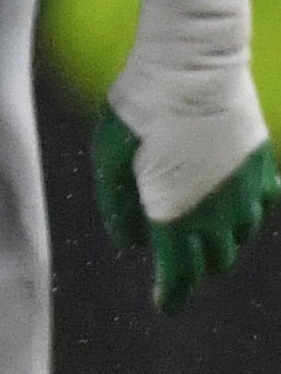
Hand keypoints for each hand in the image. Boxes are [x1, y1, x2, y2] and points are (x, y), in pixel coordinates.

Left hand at [96, 0, 274, 310]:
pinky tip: (236, 200)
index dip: (172, 295)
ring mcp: (248, 190)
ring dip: (220, 239)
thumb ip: (118, 207)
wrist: (194, 67)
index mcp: (176, 216)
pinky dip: (249, 207)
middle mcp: (220, 213)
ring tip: (198, 227)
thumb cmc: (140, 110)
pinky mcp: (263, 165)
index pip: (180, 275)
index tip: (165, 306)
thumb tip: (130, 243)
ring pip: (241, 234)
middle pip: (214, 260)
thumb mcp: (109, 159)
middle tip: (175, 260)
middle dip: (194, 266)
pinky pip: (265, 201)